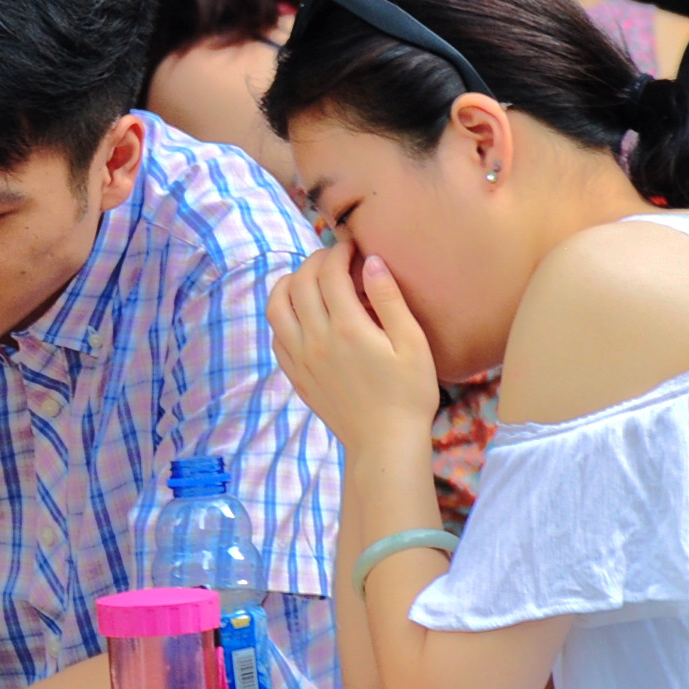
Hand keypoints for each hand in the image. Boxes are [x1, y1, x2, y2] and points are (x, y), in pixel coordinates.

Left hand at [266, 241, 439, 458]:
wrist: (384, 442)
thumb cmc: (409, 394)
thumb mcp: (412, 343)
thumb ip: (390, 299)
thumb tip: (371, 261)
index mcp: (348, 328)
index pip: (329, 273)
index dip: (338, 252)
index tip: (351, 245)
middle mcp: (316, 340)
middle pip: (299, 283)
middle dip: (315, 261)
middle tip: (334, 256)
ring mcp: (301, 359)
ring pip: (276, 307)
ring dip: (288, 283)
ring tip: (309, 278)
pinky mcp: (296, 376)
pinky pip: (276, 336)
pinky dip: (282, 314)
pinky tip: (301, 312)